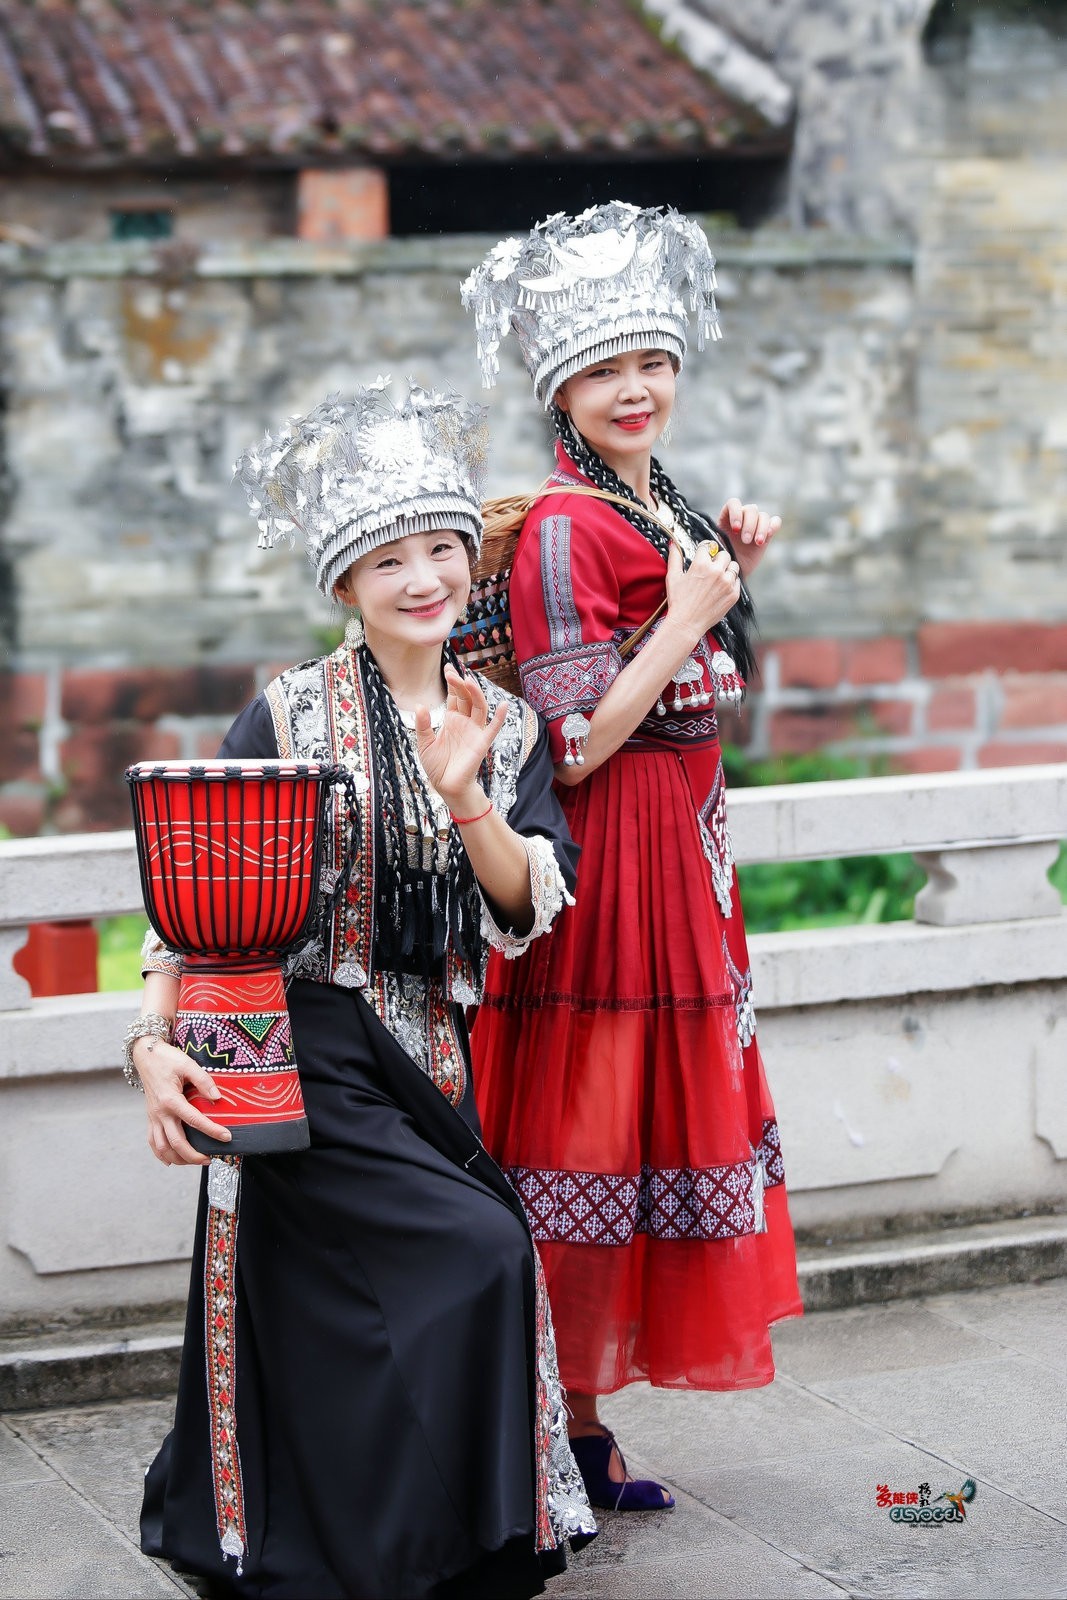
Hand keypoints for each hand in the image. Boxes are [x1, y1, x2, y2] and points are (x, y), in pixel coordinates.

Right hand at [133, 1034, 230, 1166]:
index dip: (212, 1131)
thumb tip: (218, 1097)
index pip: (194, 1120)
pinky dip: (161, 1154)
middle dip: (194, 1155)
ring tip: (195, 1161)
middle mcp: (160, 1112)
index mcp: (171, 1099)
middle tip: (210, 1159)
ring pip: (162, 1147)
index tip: (226, 1137)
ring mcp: (153, 1117)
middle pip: (176, 1142)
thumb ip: (204, 1081)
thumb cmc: (167, 1059)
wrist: (146, 1056)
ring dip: (178, 1159)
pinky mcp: (150, 1118)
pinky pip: (152, 1141)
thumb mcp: (188, 1064)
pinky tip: (171, 1160)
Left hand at [415, 664, 506, 812]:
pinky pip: (493, 728)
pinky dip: (500, 717)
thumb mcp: (424, 744)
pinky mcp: (482, 743)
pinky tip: (504, 705)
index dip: (452, 682)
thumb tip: (420, 705)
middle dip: (460, 684)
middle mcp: (465, 722)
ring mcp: (475, 731)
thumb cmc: (437, 766)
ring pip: (479, 707)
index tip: (447, 668)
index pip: (454, 696)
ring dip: (475, 693)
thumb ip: (423, 725)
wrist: (446, 786)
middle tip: (452, 673)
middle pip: (466, 697)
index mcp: (452, 719)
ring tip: (468, 681)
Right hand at [664, 541, 740, 644]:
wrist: (687, 623)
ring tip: (718, 577)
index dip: (703, 551)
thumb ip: (675, 557)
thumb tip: (673, 544)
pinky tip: (720, 589)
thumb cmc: (678, 601)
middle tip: (711, 567)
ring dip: (727, 569)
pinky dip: (731, 583)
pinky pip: (737, 581)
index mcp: (701, 564)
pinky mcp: (734, 594)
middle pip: (724, 554)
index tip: (702, 556)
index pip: (708, 546)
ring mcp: (727, 583)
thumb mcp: (673, 577)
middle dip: (717, 558)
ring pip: (734, 566)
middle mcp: (717, 571)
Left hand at [719, 498, 780, 578]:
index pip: (734, 503)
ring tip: (757, 542)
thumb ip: (717, 536)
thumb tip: (718, 532)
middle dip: (749, 525)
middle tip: (745, 541)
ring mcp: (756, 524)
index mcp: (728, 516)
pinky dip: (773, 526)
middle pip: (751, 509)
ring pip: (763, 515)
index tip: (735, 529)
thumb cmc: (723, 559)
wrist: (734, 572)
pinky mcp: (767, 532)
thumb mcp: (716, 547)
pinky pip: (775, 521)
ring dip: (761, 528)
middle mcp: (743, 517)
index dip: (736, 513)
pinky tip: (768, 536)